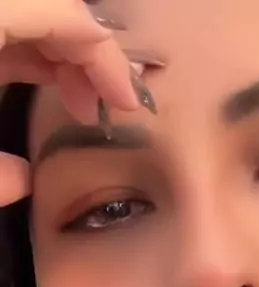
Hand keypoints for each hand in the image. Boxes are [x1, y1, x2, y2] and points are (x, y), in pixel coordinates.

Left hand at [0, 0, 139, 204]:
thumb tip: (22, 180)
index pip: (66, 14)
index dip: (107, 56)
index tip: (129, 104)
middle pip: (53, 10)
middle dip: (89, 56)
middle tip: (104, 109)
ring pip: (32, 17)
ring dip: (63, 57)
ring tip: (81, 106)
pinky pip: (7, 27)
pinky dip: (31, 54)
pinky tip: (47, 88)